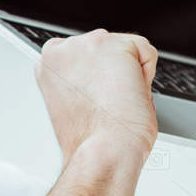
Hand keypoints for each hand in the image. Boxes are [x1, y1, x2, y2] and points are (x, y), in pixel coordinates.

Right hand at [34, 28, 158, 168]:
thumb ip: (81, 82)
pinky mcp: (115, 44)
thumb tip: (100, 75)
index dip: (97, 79)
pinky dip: (146, 76)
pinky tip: (129, 96)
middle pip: (106, 50)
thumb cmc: (89, 141)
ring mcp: (88, 44)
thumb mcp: (72, 104)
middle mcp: (64, 49)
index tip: (96, 99)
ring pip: (126, 51)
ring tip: (117, 103)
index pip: (85, 57)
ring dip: (129, 77)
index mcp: (49, 65)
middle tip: (107, 106)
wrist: (101, 151)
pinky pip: (146, 52)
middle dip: (114, 75)